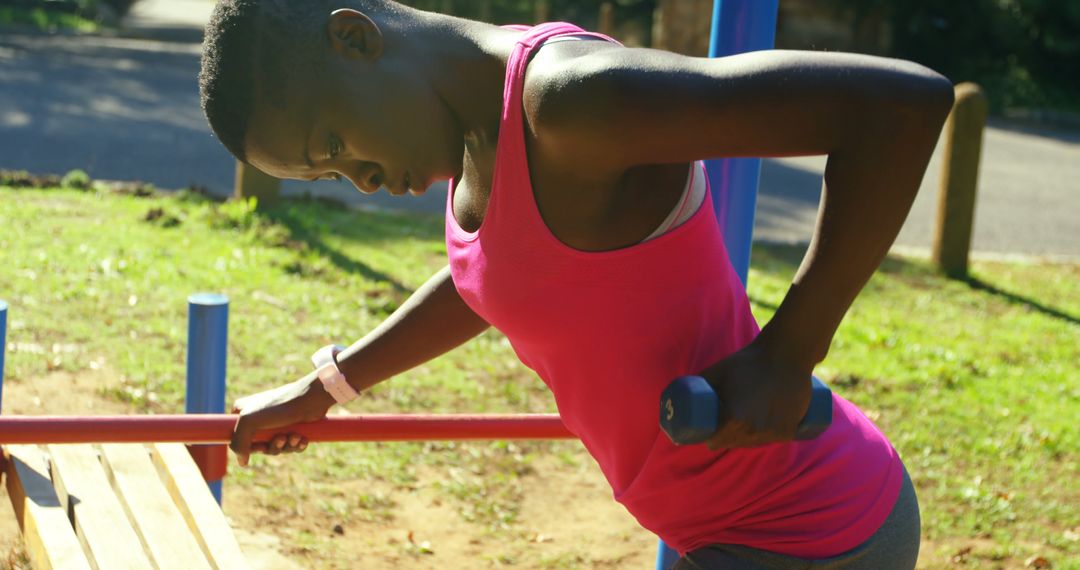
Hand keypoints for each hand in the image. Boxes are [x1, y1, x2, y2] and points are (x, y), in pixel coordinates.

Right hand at [230, 372, 335, 466]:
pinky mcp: (292, 427)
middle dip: (273, 447)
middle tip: (282, 438)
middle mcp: (258, 417)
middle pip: (260, 446)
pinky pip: (291, 446)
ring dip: (287, 446)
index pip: (238, 439)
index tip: (261, 446)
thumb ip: (238, 443)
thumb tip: (242, 462)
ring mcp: (276, 422)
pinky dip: (297, 446)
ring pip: (277, 447)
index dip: (251, 448)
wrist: (310, 398)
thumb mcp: (249, 422)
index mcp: (243, 412)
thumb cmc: (278, 406)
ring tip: (296, 436)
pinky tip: (303, 439)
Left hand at [699, 337, 813, 449]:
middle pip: (733, 444)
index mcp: (733, 420)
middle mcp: (753, 431)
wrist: (785, 355)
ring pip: (752, 444)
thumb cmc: (746, 362)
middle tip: (725, 422)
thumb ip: (697, 386)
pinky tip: (763, 425)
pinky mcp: (789, 430)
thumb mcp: (715, 373)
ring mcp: (773, 433)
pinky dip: (765, 434)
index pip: (715, 442)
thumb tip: (678, 395)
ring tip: (744, 420)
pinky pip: (771, 439)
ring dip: (746, 437)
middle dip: (726, 436)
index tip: (710, 429)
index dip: (709, 437)